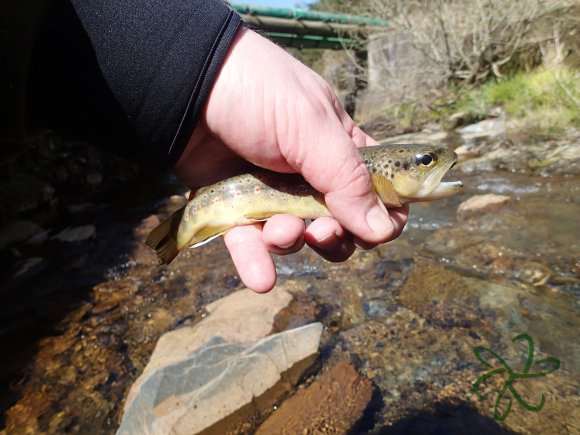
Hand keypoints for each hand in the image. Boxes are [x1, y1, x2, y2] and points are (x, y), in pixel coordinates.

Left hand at [174, 28, 407, 292]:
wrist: (184, 87)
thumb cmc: (257, 93)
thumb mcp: (312, 127)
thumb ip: (348, 180)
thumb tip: (384, 230)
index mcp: (338, 145)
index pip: (374, 187)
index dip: (381, 213)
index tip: (374, 230)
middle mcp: (308, 171)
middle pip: (337, 221)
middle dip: (332, 235)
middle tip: (321, 232)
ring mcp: (270, 190)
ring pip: (293, 236)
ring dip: (289, 242)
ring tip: (275, 232)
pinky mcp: (234, 206)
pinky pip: (249, 241)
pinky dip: (255, 261)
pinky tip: (261, 279)